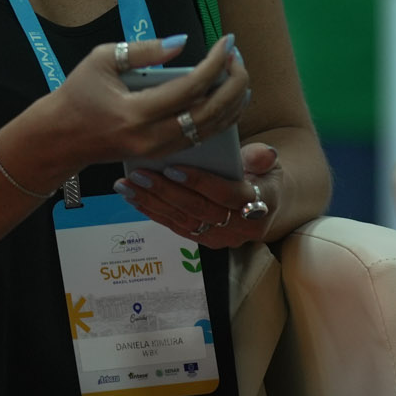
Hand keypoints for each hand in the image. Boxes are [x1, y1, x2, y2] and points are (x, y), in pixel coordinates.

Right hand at [16, 33, 248, 184]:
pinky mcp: (161, 155)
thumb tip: (183, 42)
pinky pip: (201, 138)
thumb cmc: (78, 93)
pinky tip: (228, 96)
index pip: (191, 88)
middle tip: (236, 56)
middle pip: (210, 113)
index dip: (216, 63)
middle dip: (233, 83)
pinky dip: (221, 117)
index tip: (228, 41)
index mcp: (136, 113)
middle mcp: (152, 138)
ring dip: (232, 101)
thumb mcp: (103, 59)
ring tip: (237, 72)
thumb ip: (144, 51)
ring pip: (211, 130)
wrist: (61, 137)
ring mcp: (158, 151)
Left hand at [116, 140, 282, 248]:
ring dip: (152, 203)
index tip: (172, 168)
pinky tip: (134, 198)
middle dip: (166, 192)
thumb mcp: (269, 161)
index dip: (200, 183)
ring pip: (183, 221)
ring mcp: (222, 238)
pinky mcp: (205, 241)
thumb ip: (261, 157)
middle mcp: (241, 228)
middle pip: (199, 211)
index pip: (227, 195)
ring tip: (127, 185)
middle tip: (139, 175)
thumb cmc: (262, 173)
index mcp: (261, 204)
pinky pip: (176, 228)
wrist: (266, 201)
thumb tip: (263, 154)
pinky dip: (153, 212)